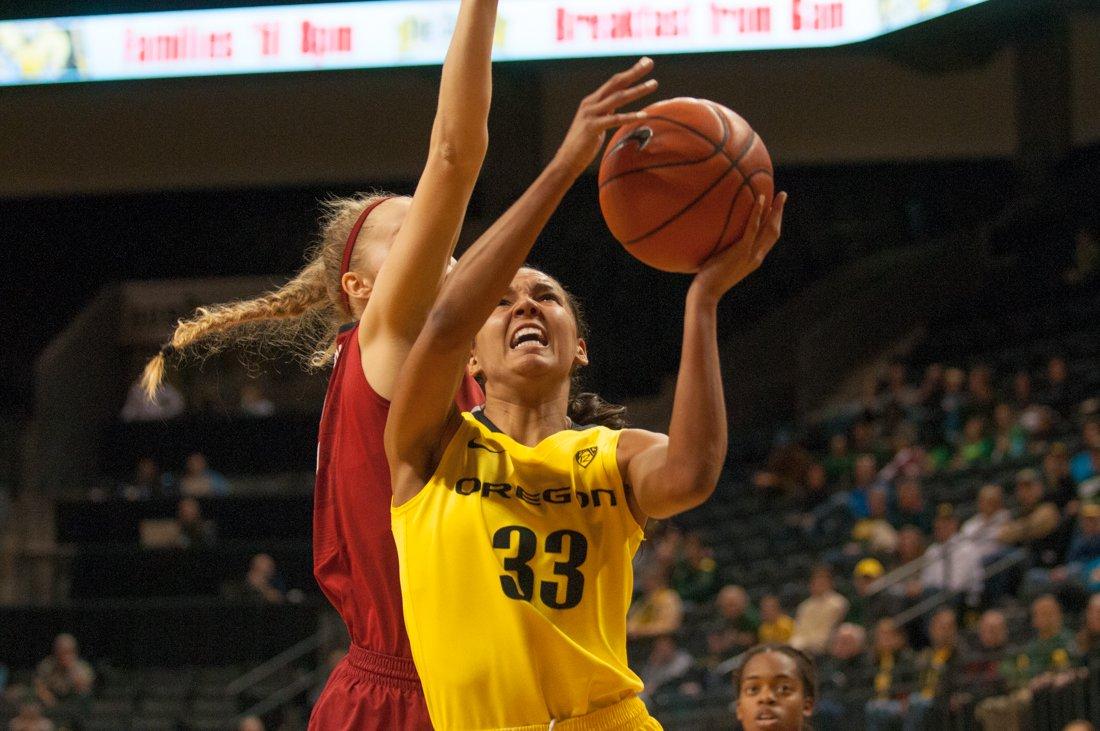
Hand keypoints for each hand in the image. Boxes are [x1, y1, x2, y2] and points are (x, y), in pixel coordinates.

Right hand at [553, 57, 657, 175]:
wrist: (566, 161)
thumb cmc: (582, 145)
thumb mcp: (596, 123)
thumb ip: (605, 112)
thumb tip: (617, 104)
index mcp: (591, 101)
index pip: (613, 82)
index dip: (630, 72)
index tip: (644, 62)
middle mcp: (590, 104)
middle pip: (616, 83)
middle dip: (634, 72)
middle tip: (650, 62)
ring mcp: (590, 114)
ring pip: (618, 98)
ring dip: (637, 90)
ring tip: (653, 84)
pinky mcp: (592, 127)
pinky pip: (615, 120)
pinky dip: (630, 116)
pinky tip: (644, 115)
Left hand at [689, 192, 786, 302]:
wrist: (706, 294)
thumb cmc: (707, 281)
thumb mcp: (720, 264)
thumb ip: (725, 253)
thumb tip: (716, 238)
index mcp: (754, 260)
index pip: (769, 239)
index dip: (774, 223)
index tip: (775, 209)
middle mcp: (756, 257)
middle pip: (774, 231)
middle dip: (779, 212)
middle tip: (783, 195)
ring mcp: (750, 254)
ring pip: (768, 228)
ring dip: (775, 209)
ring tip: (779, 194)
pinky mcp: (741, 251)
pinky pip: (752, 228)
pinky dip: (757, 213)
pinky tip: (760, 199)